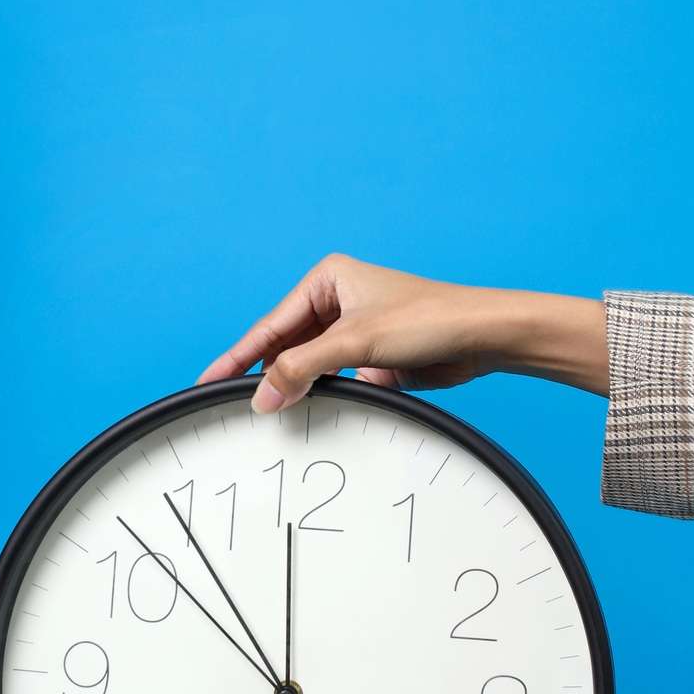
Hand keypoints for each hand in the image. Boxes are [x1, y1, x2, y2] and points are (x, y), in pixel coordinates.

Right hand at [198, 254, 608, 410]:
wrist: (484, 336)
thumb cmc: (429, 319)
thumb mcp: (356, 343)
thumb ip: (302, 368)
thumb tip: (262, 395)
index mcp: (327, 280)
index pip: (270, 325)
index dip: (238, 356)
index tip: (209, 380)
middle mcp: (337, 301)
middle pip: (285, 346)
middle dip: (267, 375)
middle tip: (239, 406)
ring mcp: (354, 331)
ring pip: (308, 365)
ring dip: (296, 387)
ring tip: (274, 412)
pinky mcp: (372, 357)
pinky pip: (332, 379)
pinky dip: (321, 394)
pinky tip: (311, 409)